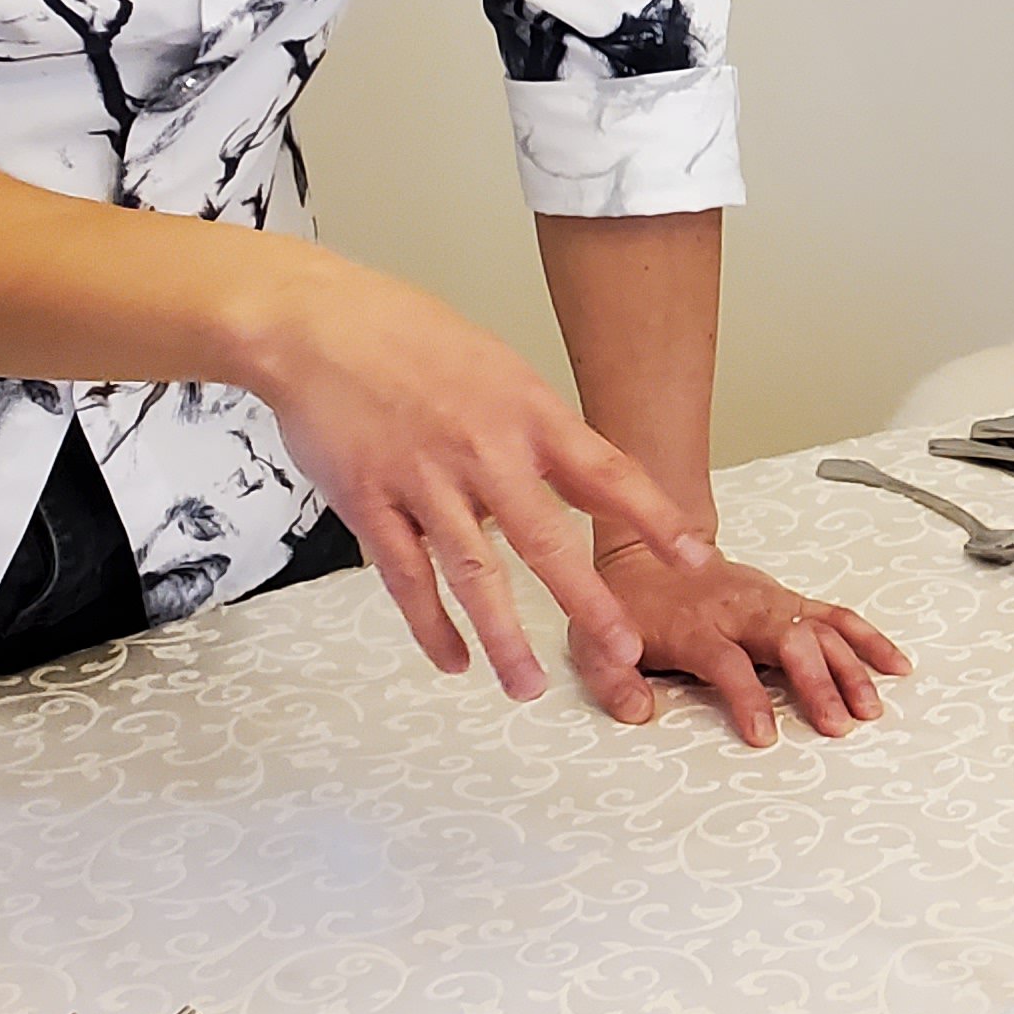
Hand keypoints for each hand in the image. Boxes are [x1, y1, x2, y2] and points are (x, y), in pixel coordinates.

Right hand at [234, 247, 710, 708]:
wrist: (317, 324)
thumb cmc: (411, 339)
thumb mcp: (499, 369)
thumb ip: (536, 429)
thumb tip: (577, 479)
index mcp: (527, 413)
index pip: (608, 472)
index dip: (655, 518)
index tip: (696, 558)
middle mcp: (483, 451)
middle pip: (546, 540)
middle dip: (589, 603)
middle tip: (625, 652)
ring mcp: (424, 481)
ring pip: (473, 574)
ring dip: (503, 637)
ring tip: (528, 689)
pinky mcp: (368, 503)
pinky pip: (406, 577)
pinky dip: (430, 626)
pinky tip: (454, 662)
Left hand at [592, 541, 910, 746]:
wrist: (649, 546)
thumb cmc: (627, 602)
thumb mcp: (596, 640)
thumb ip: (613, 677)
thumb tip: (637, 710)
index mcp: (697, 625)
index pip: (728, 663)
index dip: (747, 699)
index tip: (765, 734)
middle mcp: (742, 611)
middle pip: (790, 642)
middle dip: (818, 683)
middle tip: (838, 725)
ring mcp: (771, 602)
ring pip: (821, 630)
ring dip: (851, 668)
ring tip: (871, 709)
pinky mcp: (790, 600)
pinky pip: (837, 616)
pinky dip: (868, 639)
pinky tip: (894, 665)